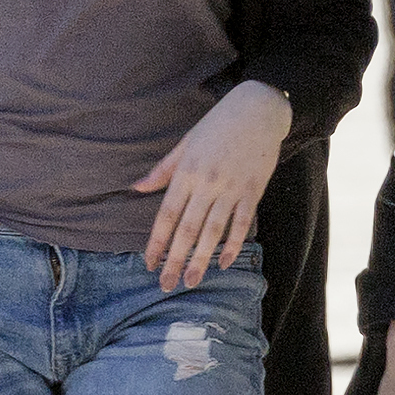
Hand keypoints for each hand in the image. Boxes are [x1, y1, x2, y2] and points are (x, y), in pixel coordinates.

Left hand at [134, 78, 293, 289]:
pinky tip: (223, 262)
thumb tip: (136, 188)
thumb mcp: (186, 143)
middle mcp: (207, 183)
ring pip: (213, 231)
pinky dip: (232, 244)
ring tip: (190, 281)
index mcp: (187, 172)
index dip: (157, 241)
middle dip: (175, 259)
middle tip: (165, 285)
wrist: (258, 109)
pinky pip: (241, 223)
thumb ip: (163, 170)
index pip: (167, 214)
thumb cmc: (218, 125)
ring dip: (201, 259)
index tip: (148, 263)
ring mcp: (231, 188)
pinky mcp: (252, 191)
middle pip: (188, 229)